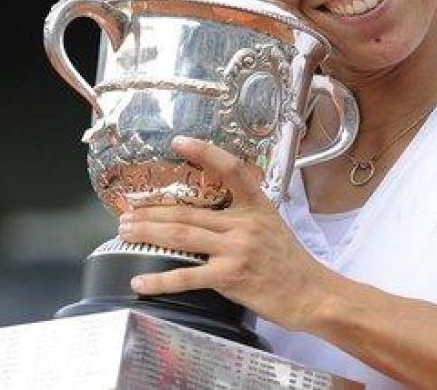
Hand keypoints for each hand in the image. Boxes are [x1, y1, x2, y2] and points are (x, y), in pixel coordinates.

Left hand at [118, 136, 332, 330]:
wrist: (312, 294)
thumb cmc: (290, 263)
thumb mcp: (272, 225)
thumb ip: (243, 215)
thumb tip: (208, 211)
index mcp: (256, 206)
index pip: (231, 169)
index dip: (204, 152)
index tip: (178, 142)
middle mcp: (244, 223)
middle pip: (188, 210)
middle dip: (151, 211)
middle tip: (127, 211)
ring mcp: (236, 250)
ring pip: (181, 235)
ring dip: (148, 233)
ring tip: (125, 232)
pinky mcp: (230, 277)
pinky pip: (187, 276)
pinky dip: (159, 281)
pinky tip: (140, 282)